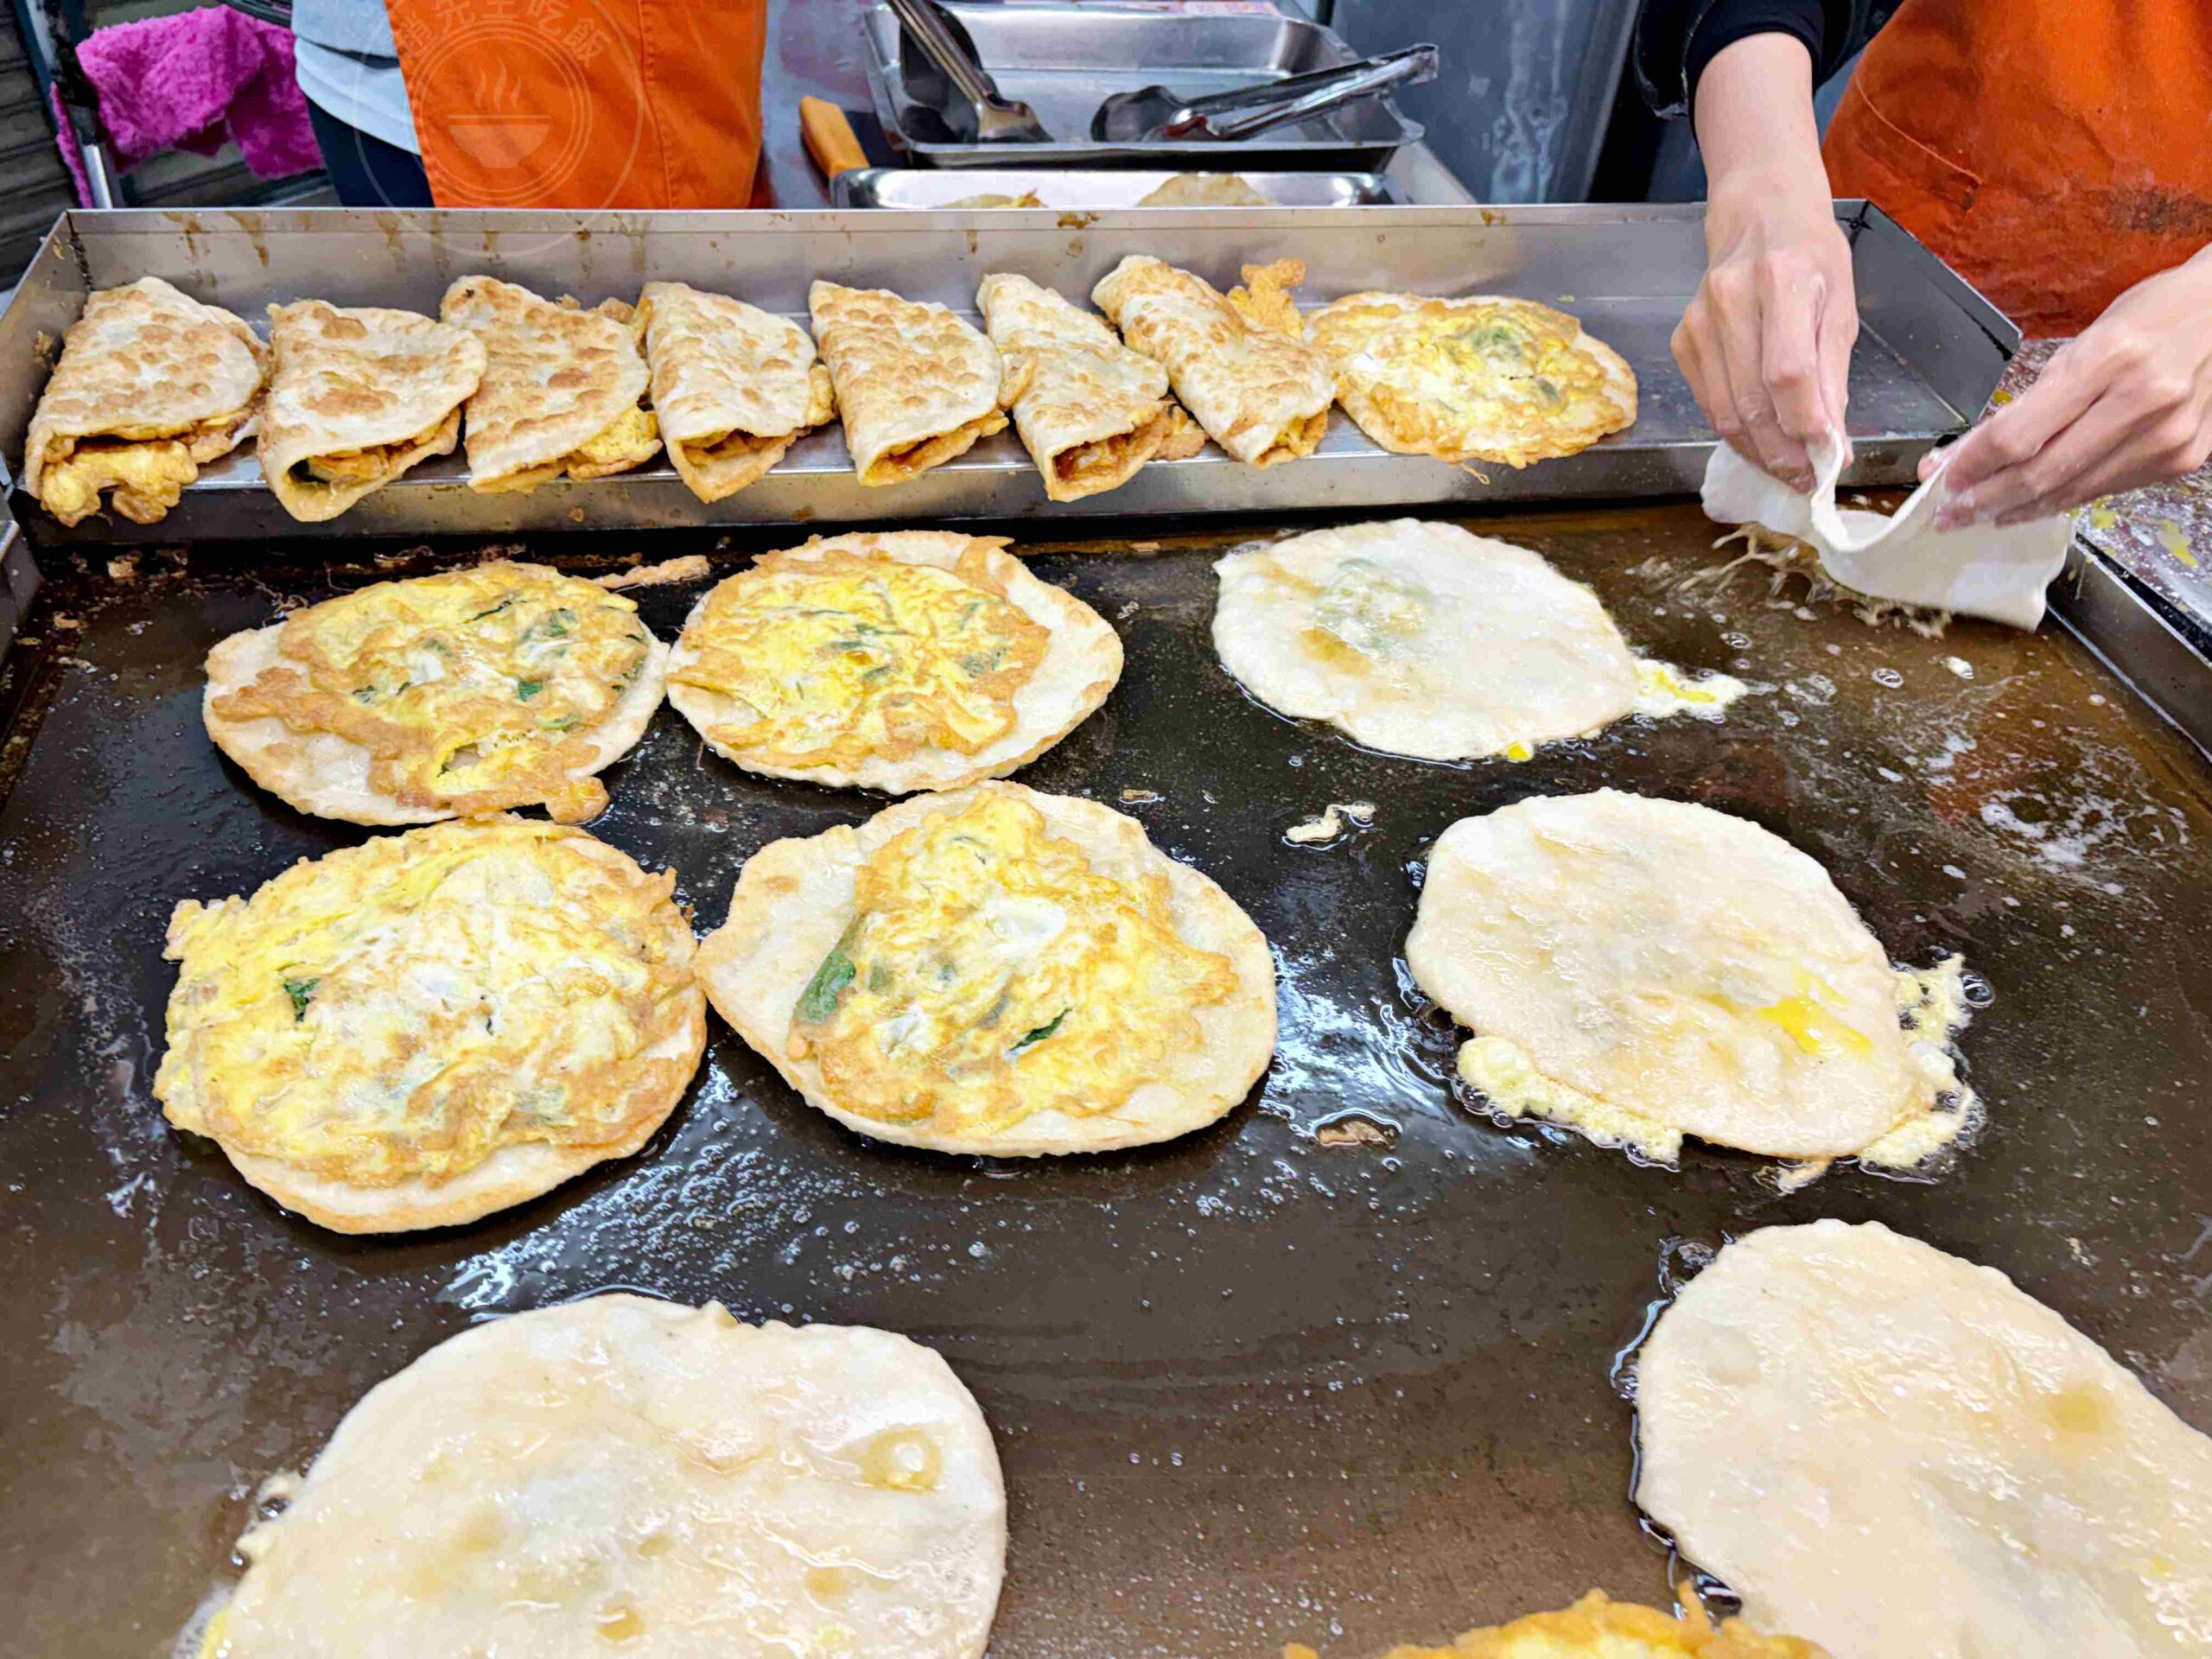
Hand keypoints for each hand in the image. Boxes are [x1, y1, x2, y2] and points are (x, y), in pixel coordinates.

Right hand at [1675, 193, 1858, 489]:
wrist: (1757, 216)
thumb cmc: (1811, 256)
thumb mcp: (1841, 305)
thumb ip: (1833, 376)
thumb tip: (1833, 445)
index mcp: (1783, 280)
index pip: (1788, 373)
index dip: (1807, 425)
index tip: (1828, 460)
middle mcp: (1731, 299)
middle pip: (1752, 402)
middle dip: (1783, 454)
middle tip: (1807, 481)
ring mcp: (1698, 322)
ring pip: (1725, 412)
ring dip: (1758, 453)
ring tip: (1787, 470)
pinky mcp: (1682, 340)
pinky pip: (1709, 403)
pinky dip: (1736, 432)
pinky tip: (1760, 442)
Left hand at [1930, 246, 2211, 527]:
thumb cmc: (2152, 317)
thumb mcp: (2085, 340)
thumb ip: (2030, 399)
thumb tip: (1965, 451)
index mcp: (2110, 359)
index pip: (2020, 433)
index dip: (1974, 465)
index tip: (1942, 479)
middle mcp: (2143, 401)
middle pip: (2042, 473)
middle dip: (1985, 500)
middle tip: (1949, 515)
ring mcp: (2168, 436)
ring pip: (2072, 491)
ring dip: (2018, 508)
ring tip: (1982, 514)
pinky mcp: (2181, 458)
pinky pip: (2105, 488)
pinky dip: (2062, 499)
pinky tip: (2033, 503)